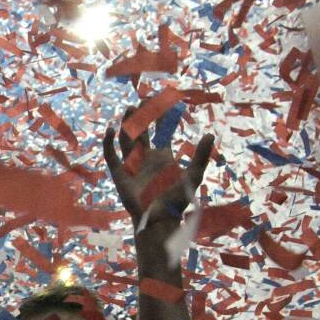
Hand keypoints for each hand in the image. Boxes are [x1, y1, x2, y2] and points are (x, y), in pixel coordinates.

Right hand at [101, 108, 214, 232]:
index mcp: (162, 155)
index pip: (160, 130)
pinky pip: (111, 155)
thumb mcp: (193, 176)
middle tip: (143, 100)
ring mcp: (131, 165)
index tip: (163, 99)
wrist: (159, 219)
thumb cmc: (177, 201)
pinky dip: (108, 142)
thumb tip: (210, 135)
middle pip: (140, 130)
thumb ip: (201, 156)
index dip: (161, 115)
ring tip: (129, 108)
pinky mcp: (119, 174)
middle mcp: (145, 157)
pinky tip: (111, 129)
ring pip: (125, 138)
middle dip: (141, 115)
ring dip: (126, 123)